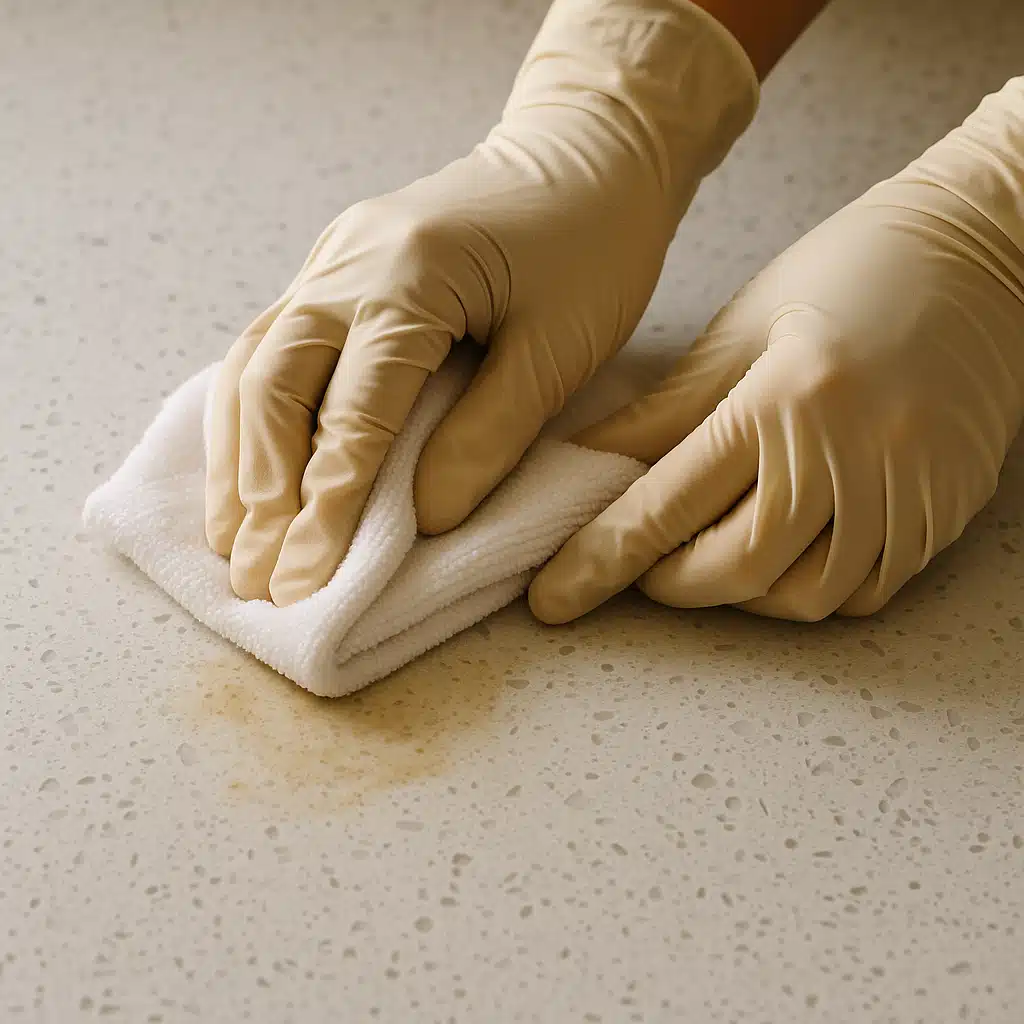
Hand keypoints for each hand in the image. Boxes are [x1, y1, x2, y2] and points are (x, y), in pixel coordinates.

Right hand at [203, 0, 758, 604]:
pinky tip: (247, 465)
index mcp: (412, 277)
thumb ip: (490, 434)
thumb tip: (422, 518)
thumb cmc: (591, 249)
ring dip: (238, 456)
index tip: (304, 580)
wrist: (584, 155)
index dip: (328, 504)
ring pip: (253, 362)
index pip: (354, 411)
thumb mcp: (561, 350)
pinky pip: (272, 344)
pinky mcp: (335, 267)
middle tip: (253, 575)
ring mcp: (332, 258)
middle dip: (261, 489)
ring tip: (228, 538)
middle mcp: (349, 262)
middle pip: (272, 382)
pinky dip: (252, 414)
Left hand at [530, 77, 1023, 622]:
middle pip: (735, 569)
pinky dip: (807, 589)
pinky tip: (783, 554)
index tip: (553, 598)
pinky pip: (866, 591)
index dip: (600, 560)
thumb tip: (590, 463)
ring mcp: (908, 490)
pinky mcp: (944, 509)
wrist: (987, 249)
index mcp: (786, 397)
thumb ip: (666, 409)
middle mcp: (851, 454)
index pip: (667, 505)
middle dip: (669, 583)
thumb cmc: (853, 268)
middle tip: (642, 563)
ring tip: (711, 552)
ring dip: (739, 593)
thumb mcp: (744, 327)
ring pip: (803, 597)